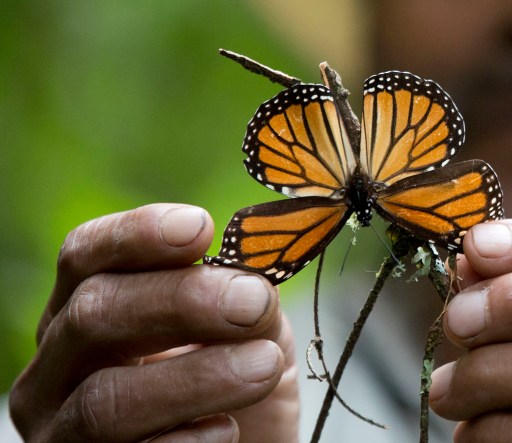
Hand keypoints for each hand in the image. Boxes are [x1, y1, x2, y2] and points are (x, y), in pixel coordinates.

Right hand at [10, 204, 298, 441]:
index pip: (86, 256)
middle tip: (253, 303)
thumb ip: (245, 298)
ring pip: (106, 400)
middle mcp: (58, 367)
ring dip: (196, 378)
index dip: (138, 235)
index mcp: (87, 309)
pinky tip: (228, 430)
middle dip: (181, 301)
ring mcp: (63, 431)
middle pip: (93, 315)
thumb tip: (249, 280)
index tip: (202, 228)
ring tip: (264, 366)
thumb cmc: (241, 383)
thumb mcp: (251, 330)